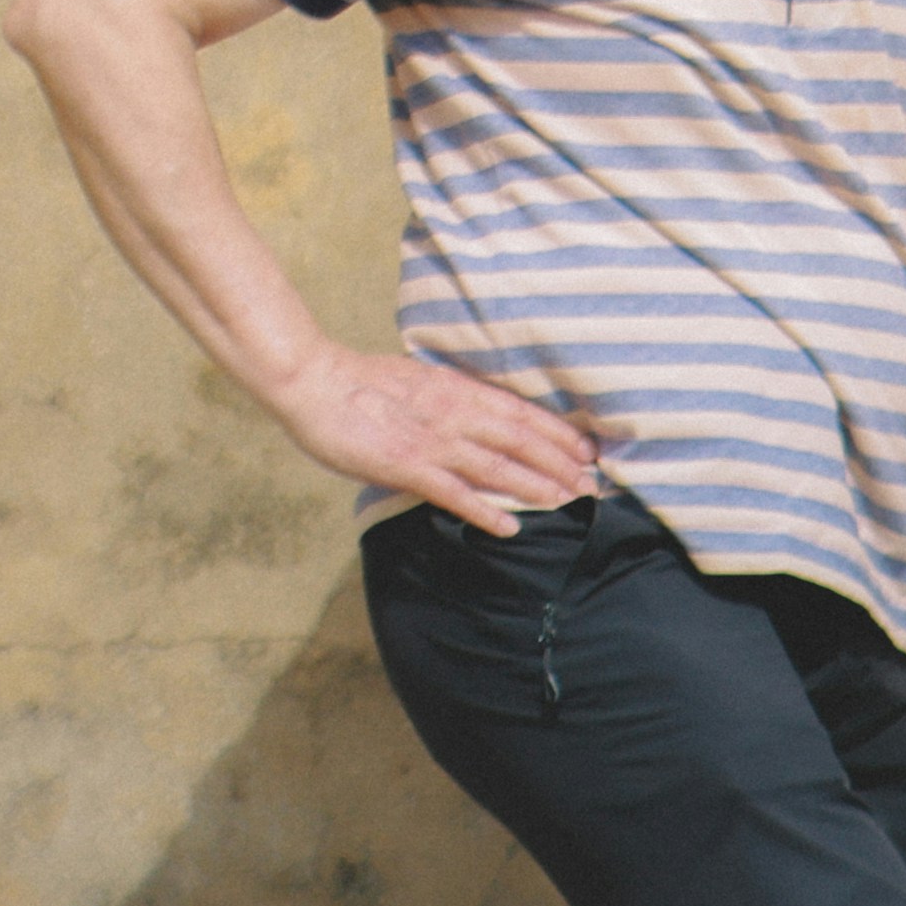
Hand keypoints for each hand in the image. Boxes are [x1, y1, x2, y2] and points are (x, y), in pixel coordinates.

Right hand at [265, 337, 604, 531]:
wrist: (313, 381)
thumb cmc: (359, 380)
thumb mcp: (418, 378)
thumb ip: (449, 395)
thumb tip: (473, 408)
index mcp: (458, 389)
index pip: (521, 412)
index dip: (558, 432)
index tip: (586, 449)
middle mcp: (455, 414)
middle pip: (522, 439)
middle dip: (561, 462)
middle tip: (592, 482)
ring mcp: (434, 441)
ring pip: (499, 466)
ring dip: (538, 486)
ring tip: (568, 500)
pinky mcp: (407, 466)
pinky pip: (455, 494)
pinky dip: (485, 512)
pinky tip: (509, 527)